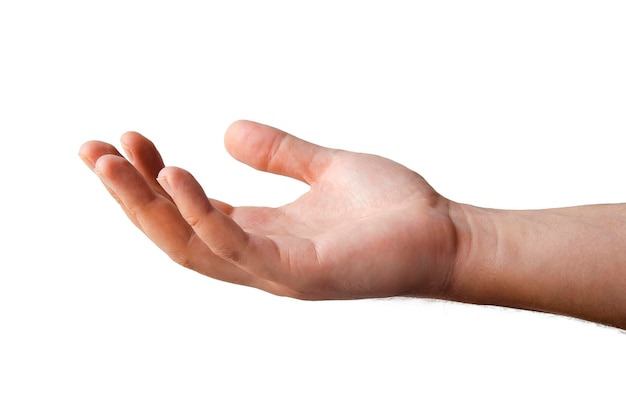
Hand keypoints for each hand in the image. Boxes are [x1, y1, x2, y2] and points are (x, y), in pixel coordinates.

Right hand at [78, 121, 458, 299]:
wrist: (446, 236)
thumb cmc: (391, 209)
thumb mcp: (324, 169)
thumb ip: (279, 153)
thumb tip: (226, 129)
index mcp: (262, 230)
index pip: (189, 209)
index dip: (152, 177)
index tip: (126, 138)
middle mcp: (258, 254)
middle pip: (174, 232)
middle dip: (128, 195)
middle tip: (91, 151)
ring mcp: (274, 269)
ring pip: (190, 246)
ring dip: (146, 205)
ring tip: (113, 160)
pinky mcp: (298, 273)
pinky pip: (236, 246)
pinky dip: (202, 214)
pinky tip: (178, 175)